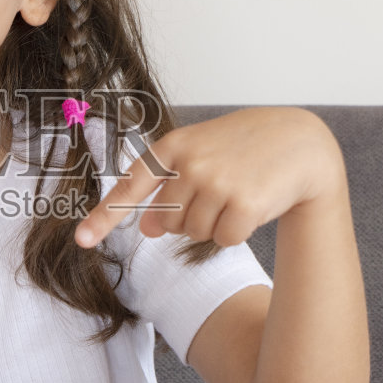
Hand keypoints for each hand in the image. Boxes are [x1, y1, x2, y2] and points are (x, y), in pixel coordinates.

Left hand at [74, 107, 345, 248]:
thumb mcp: (202, 156)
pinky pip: (223, 239)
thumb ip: (170, 187)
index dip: (104, 216)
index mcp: (173, 147)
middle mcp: (190, 164)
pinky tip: (252, 206)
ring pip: (195, 233)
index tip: (82, 240)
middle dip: (190, 216)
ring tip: (238, 193)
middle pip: (169, 220)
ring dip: (215, 223)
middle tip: (219, 191)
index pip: (131, 185)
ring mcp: (216, 184)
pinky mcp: (243, 204)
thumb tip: (148, 228)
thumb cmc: (245, 148)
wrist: (300, 142)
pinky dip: (235, 232)